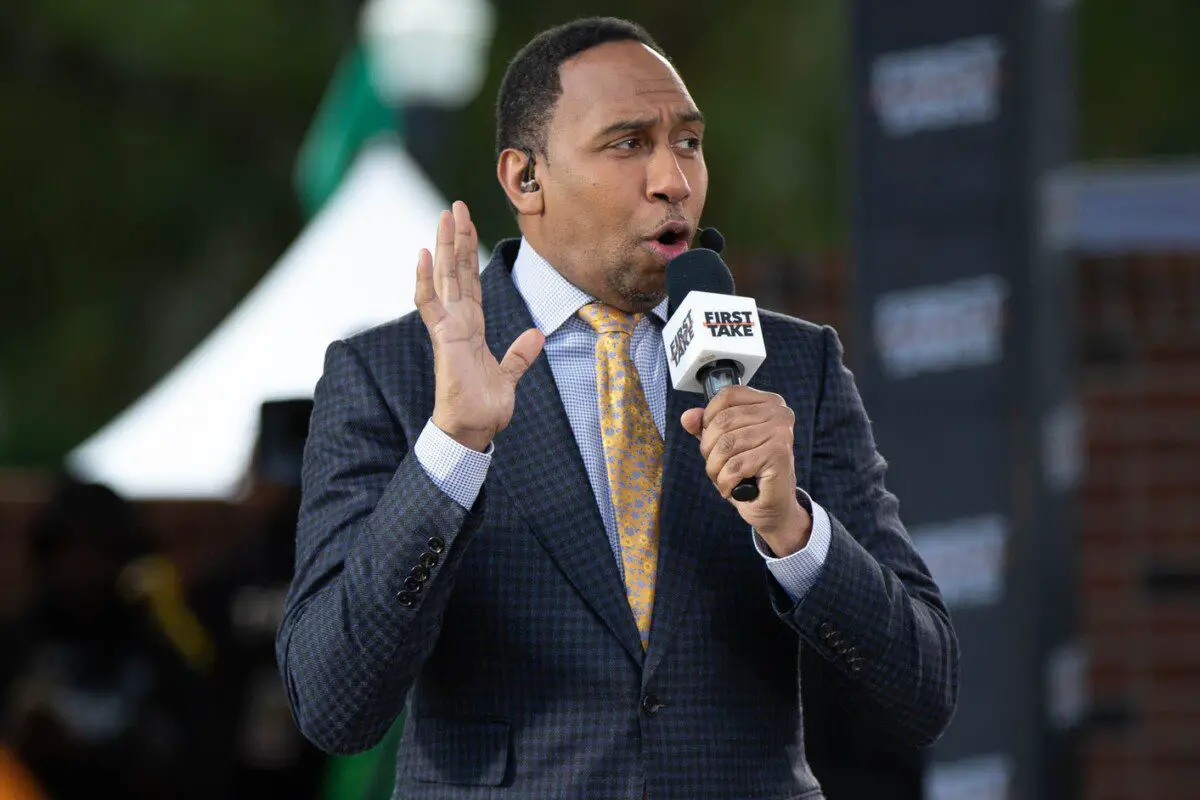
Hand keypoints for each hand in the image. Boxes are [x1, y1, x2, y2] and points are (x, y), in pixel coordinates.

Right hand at [415, 201, 543, 450]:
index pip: (470, 281)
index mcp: (472, 326)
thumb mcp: (510, 375)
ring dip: (444, 247)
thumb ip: (520, 354)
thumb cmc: (485, 406)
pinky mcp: (443, 339)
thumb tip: (536, 335)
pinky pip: (431, 305)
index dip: (470, 252)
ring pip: (445, 279)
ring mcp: (448, 327)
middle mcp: (458, 321)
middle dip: (457, 238)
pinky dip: (426, 280)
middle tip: (455, 206)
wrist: (474, 429)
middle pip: (457, 271)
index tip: (468, 223)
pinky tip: (424, 255)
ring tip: (444, 218)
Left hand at [681, 386, 810, 555]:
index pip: (728, 395)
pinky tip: (731, 488)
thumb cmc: (750, 473)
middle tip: (715, 466)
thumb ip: (706, 427)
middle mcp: (778, 412)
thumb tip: (688, 417)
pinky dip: (725, 482)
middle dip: (709, 449)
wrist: (773, 506)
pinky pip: (735, 465)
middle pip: (723, 421)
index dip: (709, 416)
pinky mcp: (778, 454)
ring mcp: (781, 432)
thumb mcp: (723, 445)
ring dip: (715, 468)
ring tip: (722, 478)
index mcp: (768, 402)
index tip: (709, 437)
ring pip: (727, 444)